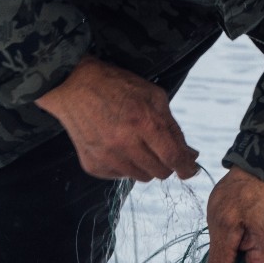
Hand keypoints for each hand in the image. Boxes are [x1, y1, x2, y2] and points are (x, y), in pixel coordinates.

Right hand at [36, 55, 199, 181]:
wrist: (73, 86)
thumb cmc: (116, 86)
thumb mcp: (153, 95)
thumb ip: (173, 127)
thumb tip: (189, 155)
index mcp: (144, 122)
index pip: (173, 158)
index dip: (187, 168)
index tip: (190, 170)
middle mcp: (125, 143)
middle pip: (160, 172)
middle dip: (166, 163)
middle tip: (159, 149)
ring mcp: (107, 157)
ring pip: (141, 177)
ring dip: (145, 164)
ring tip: (135, 144)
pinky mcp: (93, 165)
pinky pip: (120, 176)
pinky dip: (125, 165)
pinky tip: (117, 146)